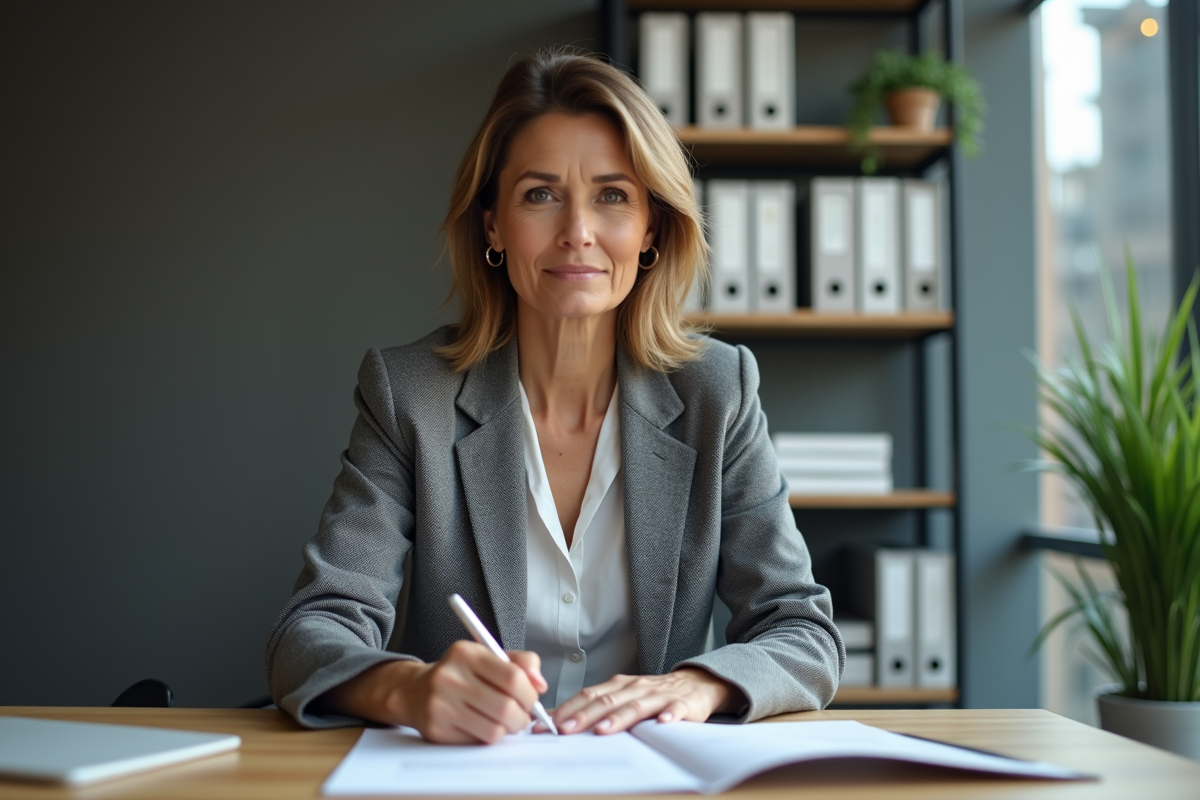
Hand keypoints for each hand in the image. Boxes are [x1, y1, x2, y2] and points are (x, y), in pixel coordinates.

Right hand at [320, 642, 547, 743]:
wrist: (415, 691)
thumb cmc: (461, 674)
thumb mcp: (489, 657)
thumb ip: (522, 663)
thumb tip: (540, 684)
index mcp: (466, 653)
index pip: (512, 677)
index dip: (530, 693)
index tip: (532, 698)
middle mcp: (450, 677)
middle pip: (506, 708)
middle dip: (522, 717)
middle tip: (521, 715)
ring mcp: (441, 705)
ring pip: (494, 729)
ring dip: (507, 729)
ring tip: (503, 721)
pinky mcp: (437, 729)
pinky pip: (478, 741)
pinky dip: (488, 736)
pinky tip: (482, 724)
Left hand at [544, 668, 740, 735]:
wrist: (695, 684)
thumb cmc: (653, 694)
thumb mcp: (624, 696)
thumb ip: (597, 706)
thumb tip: (562, 722)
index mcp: (619, 685)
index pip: (588, 695)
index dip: (567, 708)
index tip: (546, 724)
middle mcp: (635, 687)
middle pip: (607, 700)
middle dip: (584, 715)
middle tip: (566, 730)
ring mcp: (658, 695)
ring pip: (636, 705)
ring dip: (619, 717)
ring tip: (603, 730)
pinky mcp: (682, 704)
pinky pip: (676, 710)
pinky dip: (670, 716)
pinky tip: (664, 723)